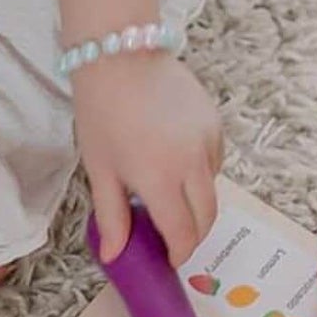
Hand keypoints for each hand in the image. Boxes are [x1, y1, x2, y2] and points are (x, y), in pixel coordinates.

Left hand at [73, 53, 222, 266]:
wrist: (120, 57)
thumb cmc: (101, 115)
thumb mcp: (100, 171)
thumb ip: (112, 217)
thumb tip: (115, 256)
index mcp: (161, 179)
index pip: (183, 233)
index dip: (179, 253)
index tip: (169, 259)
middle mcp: (192, 163)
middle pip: (207, 216)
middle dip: (193, 234)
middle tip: (173, 238)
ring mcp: (208, 141)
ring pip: (213, 188)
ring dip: (196, 202)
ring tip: (167, 196)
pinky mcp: (215, 122)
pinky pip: (215, 160)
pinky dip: (201, 172)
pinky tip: (175, 163)